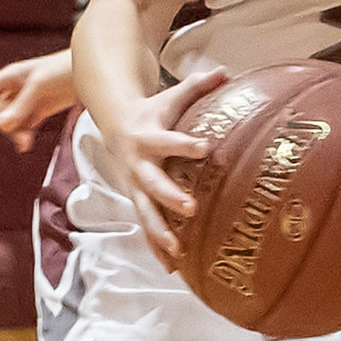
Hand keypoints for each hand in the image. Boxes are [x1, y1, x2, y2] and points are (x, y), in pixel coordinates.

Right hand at [0, 53, 76, 152]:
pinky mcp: (40, 110)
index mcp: (10, 77)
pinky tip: (26, 144)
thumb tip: (3, 125)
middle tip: (20, 135)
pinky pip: (24, 126)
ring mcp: (27, 101)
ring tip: (26, 143)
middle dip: (5, 126)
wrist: (90, 71)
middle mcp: (15, 89)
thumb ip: (21, 105)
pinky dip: (24, 135)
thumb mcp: (40, 85)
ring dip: (15, 133)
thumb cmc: (65, 68)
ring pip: (10, 122)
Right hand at [108, 68, 228, 266]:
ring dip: (160, 233)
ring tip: (178, 252)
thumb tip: (226, 72)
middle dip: (170, 197)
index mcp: (148, 137)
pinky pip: (146, 227)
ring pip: (145, 213)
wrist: (114, 124)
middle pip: (153, 184)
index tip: (206, 147)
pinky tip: (171, 268)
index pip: (168, 141)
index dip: (185, 144)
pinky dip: (156, 247)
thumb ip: (198, 85)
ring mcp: (135, 186)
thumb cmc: (153, 111)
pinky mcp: (137, 200)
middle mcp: (138, 165)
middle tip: (191, 208)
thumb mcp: (171, 96)